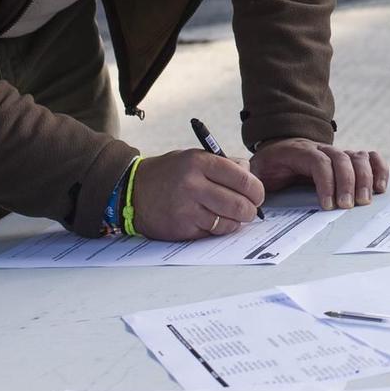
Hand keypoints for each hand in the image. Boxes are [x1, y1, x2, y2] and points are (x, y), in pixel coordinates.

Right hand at [131, 148, 266, 240]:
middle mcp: (193, 184)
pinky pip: (213, 232)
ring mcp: (187, 208)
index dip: (256, 189)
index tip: (257, 194)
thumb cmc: (168, 174)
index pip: (242, 178)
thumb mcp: (193, 158)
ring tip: (233, 216)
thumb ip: (223, 164)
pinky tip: (215, 221)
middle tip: (250, 209)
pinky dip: (219, 229)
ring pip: (229, 221)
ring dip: (237, 221)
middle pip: (239, 203)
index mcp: (199, 162)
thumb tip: (250, 175)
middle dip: (251, 210)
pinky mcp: (182, 228)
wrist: (131, 191)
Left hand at [251, 138, 389, 209]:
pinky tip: (381, 187)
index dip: (326, 182)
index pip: (318, 162)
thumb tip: (253, 196)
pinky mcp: (349, 158)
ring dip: (365, 179)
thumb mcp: (257, 171)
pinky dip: (379, 169)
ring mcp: (337, 152)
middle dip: (347, 184)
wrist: (280, 147)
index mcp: (299, 152)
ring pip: (358, 157)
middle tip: (347, 207)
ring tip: (364, 202)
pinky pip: (371, 158)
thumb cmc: (270, 166)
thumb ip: (254, 181)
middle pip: (342, 159)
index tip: (327, 205)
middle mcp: (322, 148)